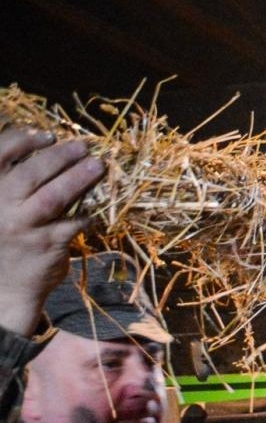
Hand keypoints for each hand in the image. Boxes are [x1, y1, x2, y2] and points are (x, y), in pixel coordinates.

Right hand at [0, 130, 104, 334]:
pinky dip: (87, 214)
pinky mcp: (46, 245)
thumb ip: (13, 181)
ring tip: (98, 166)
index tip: (48, 135)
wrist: (4, 287)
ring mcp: (23, 226)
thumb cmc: (4, 238)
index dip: (24, 140)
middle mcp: (0, 206)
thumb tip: (46, 147)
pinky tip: (95, 210)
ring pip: (54, 196)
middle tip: (83, 148)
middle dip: (60, 156)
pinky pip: (73, 223)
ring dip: (79, 179)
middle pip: (31, 173)